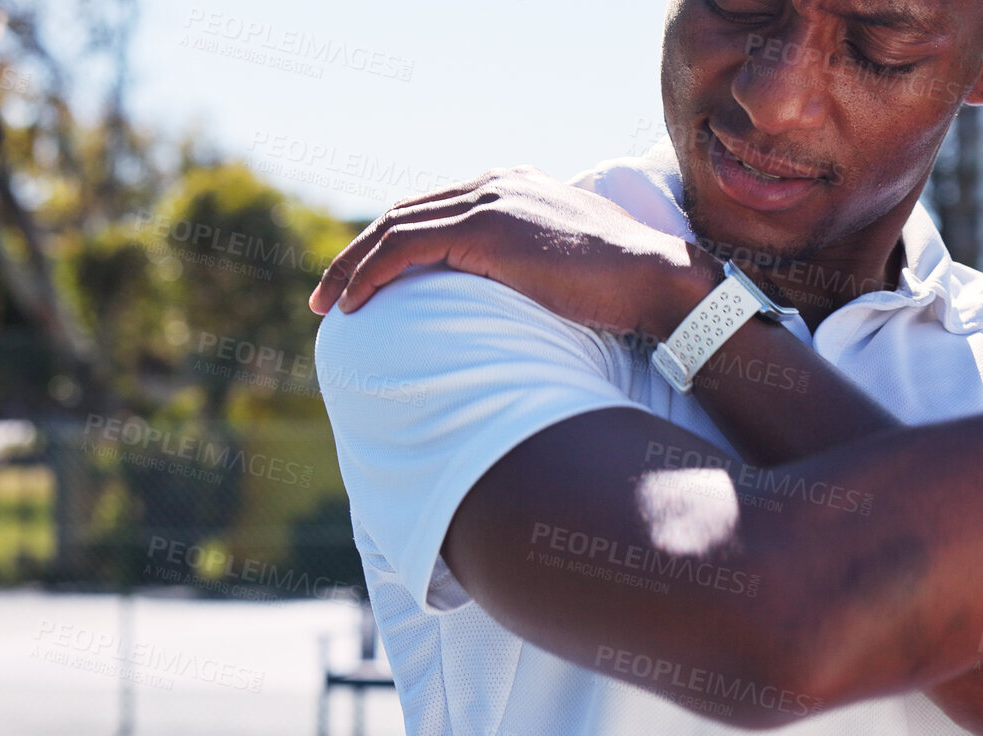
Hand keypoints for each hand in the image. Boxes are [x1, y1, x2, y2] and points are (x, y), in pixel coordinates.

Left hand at [308, 166, 715, 338]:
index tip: (367, 281)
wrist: (654, 278)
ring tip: (329, 304)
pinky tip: (353, 304)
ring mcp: (489, 203)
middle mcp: (496, 184)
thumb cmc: (623, 286)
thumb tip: (518, 300)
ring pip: (394, 227)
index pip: (432, 208)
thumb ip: (534, 263)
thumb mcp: (568, 263)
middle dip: (359, 253)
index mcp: (513, 186)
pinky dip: (371, 274)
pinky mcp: (484, 231)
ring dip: (352, 267)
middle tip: (330, 293)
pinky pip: (405, 248)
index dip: (391, 243)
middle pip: (403, 213)